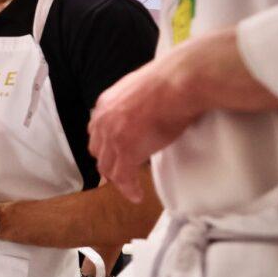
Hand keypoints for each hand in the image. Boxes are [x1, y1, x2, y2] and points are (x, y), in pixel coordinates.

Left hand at [88, 41, 206, 202]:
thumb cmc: (173, 80)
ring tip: (128, 187)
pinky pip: (123, 177)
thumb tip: (146, 111)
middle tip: (120, 174)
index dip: (104, 146)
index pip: (97, 131)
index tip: (112, 154)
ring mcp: (113, 136)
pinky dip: (129, 189)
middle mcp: (103, 120)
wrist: (180, 82)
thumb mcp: (142, 89)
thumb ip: (135, 103)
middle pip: (98, 151)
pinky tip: (136, 196)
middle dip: (108, 164)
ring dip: (118, 179)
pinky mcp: (127, 151)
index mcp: (106, 103)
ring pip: (108, 166)